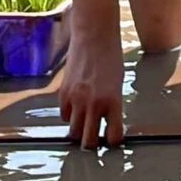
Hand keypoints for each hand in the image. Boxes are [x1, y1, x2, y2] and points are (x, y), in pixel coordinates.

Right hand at [56, 31, 125, 149]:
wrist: (94, 36)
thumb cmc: (110, 57)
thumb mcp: (117, 83)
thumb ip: (111, 104)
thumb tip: (105, 122)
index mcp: (113, 102)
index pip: (113, 136)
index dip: (113, 141)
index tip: (113, 140)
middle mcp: (94, 104)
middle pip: (89, 141)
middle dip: (93, 144)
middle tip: (95, 140)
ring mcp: (76, 99)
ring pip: (73, 132)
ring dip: (79, 132)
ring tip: (83, 129)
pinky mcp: (63, 93)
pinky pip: (63, 115)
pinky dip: (69, 116)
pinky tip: (75, 110)